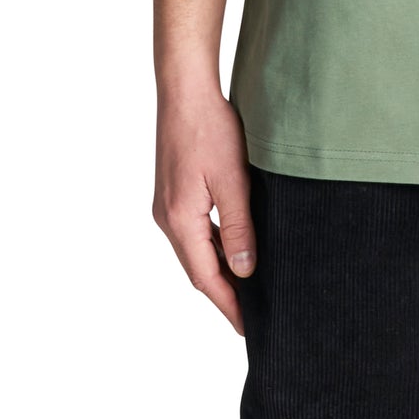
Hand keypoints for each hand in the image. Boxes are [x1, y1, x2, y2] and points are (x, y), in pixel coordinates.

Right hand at [151, 84, 255, 333]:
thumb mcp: (232, 181)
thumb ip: (239, 228)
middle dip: (223, 293)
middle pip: (197, 269)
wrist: (185, 91)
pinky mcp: (172, 193)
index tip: (248, 327)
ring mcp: (166, 206)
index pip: (206, 277)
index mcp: (180, 221)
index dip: (228, 304)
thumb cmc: (210, 129)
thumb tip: (245, 272)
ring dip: (218, 270)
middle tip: (251, 315)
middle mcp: (167, 219)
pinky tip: (233, 247)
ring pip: (195, 251)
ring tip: (247, 287)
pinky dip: (212, 246)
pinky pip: (193, 232)